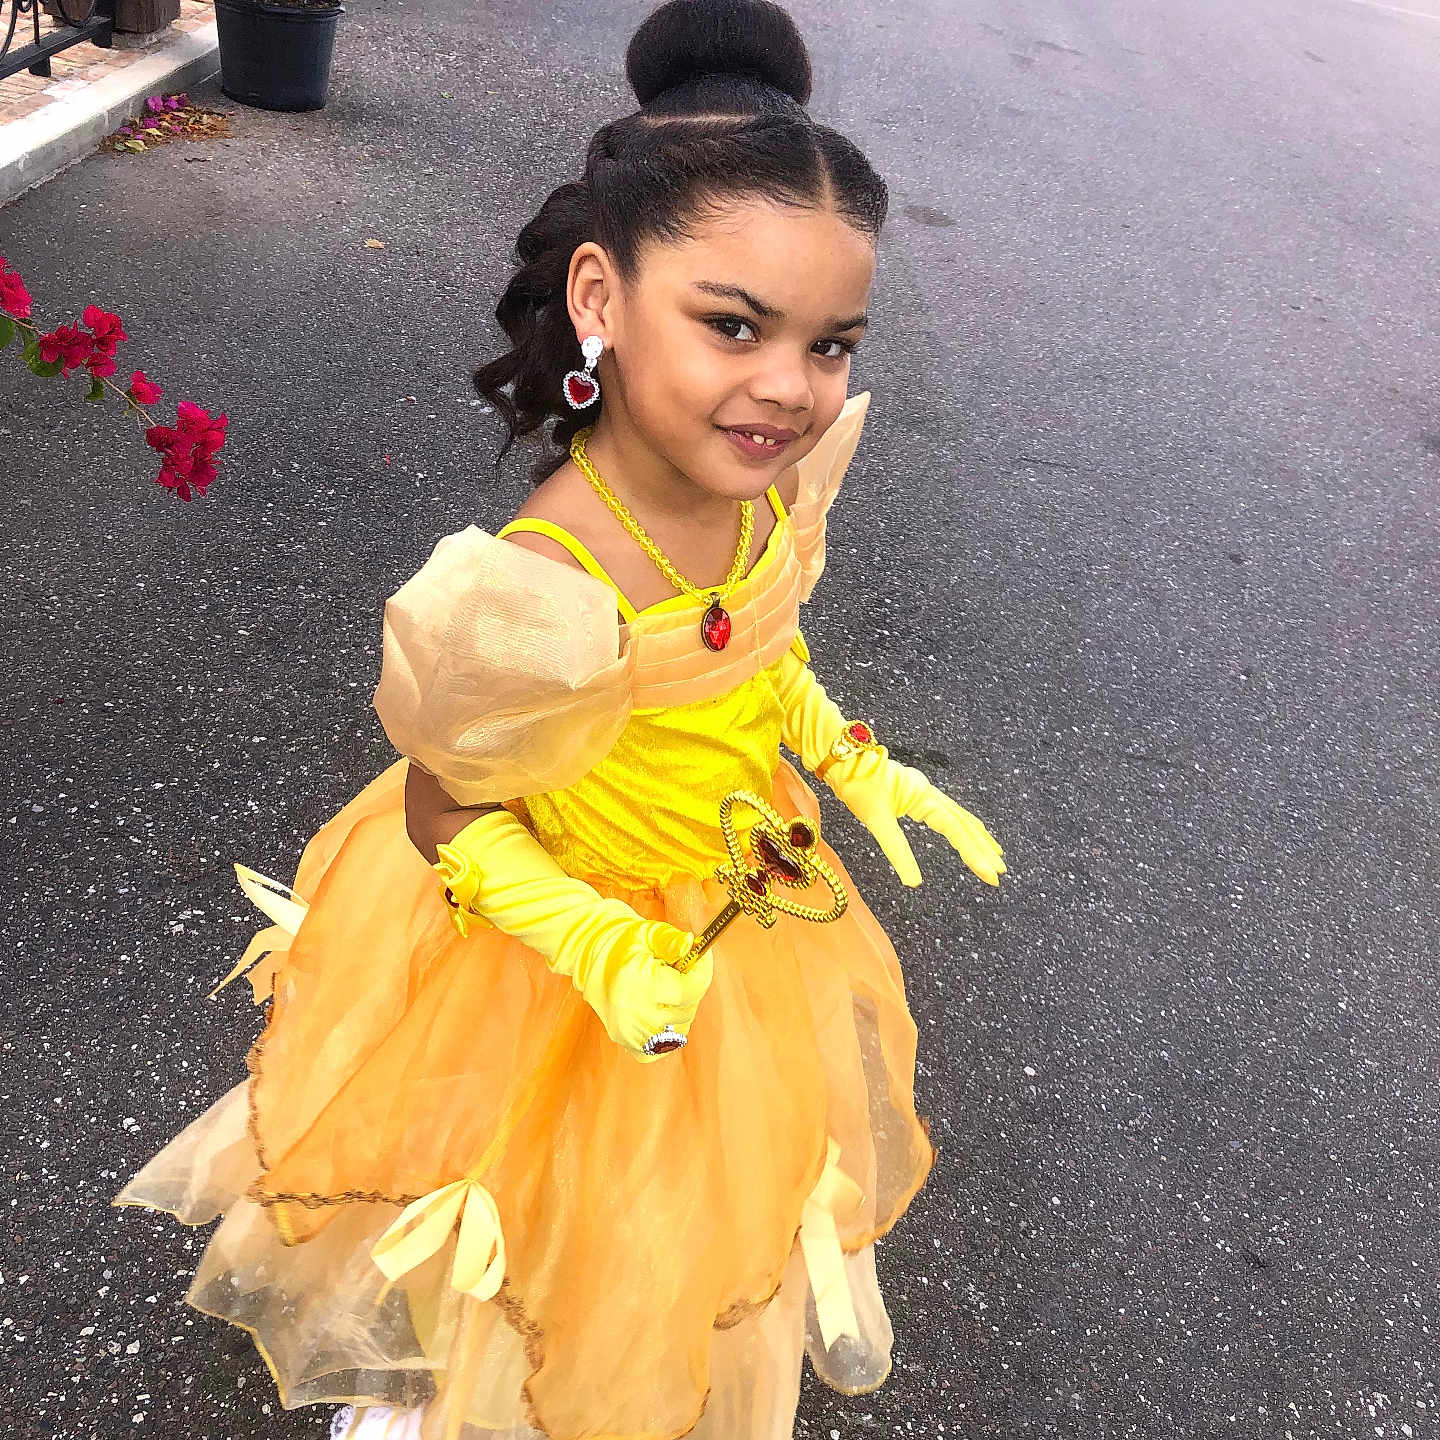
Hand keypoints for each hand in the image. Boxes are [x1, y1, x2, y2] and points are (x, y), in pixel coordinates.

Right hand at [578, 917, 712, 1061]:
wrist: (592, 960)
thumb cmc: (625, 943)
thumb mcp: (648, 933)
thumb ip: (672, 940)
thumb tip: (691, 946)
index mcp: (636, 984)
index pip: (689, 991)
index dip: (701, 973)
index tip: (699, 958)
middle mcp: (632, 1015)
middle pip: (687, 1010)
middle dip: (689, 990)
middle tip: (676, 972)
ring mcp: (629, 1035)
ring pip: (681, 1031)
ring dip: (681, 1010)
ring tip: (664, 991)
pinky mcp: (629, 1046)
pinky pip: (666, 1046)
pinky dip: (669, 1030)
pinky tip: (658, 1010)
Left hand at [824, 747, 1004, 888]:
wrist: (842, 757)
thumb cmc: (857, 785)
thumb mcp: (875, 819)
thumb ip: (896, 849)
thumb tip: (913, 883)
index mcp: (925, 798)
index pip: (957, 830)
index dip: (974, 854)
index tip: (990, 875)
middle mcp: (930, 794)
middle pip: (964, 824)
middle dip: (982, 850)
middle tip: (999, 874)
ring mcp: (924, 792)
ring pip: (959, 817)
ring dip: (977, 838)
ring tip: (995, 856)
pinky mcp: (915, 794)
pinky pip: (947, 813)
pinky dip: (962, 826)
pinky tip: (965, 834)